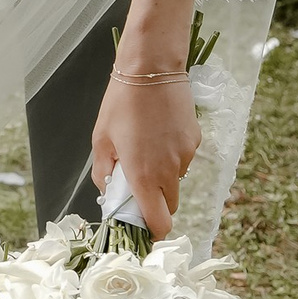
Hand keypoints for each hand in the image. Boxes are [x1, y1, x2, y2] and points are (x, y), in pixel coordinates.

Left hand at [89, 67, 202, 241]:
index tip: (143, 227)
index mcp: (143, 175)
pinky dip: (172, 155)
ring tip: (147, 148)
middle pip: (169, 205)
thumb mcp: (101, 137)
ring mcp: (185, 155)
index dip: (153, 231)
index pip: (159, 222)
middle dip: (156, 203)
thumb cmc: (121, 102)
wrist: (151, 67)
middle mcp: (168, 171)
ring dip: (163, 176)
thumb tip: (109, 189)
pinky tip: (160, 132)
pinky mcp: (195, 139)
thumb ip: (103, 170)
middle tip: (139, 185)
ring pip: (176, 180)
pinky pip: (183, 158)